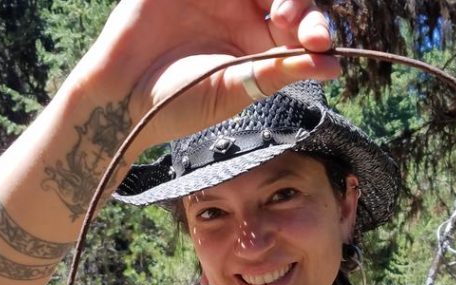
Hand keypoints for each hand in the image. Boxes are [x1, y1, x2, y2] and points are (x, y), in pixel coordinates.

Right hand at [76, 0, 341, 149]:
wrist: (120, 98)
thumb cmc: (177, 104)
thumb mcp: (234, 90)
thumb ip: (279, 73)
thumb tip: (335, 66)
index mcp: (260, 41)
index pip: (301, 24)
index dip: (316, 27)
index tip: (320, 41)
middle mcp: (242, 10)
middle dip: (298, 4)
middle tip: (290, 20)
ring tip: (277, 8)